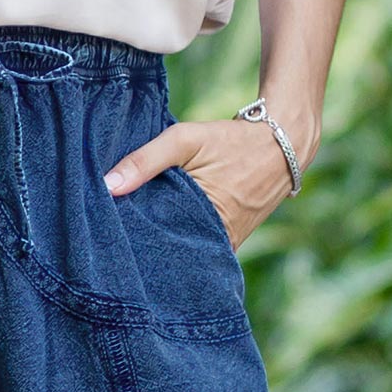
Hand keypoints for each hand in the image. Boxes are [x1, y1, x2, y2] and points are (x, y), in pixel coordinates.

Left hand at [104, 114, 307, 248]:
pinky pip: (201, 244)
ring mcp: (228, 244)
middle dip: (145, 247)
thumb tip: (107, 186)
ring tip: (133, 237)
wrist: (283, 143)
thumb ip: (145, 161)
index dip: (133, 240)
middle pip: (170, 252)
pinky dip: (183, 237)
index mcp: (206, 222)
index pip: (157, 244)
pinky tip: (162, 229)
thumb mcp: (186, 140)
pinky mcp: (232, 239)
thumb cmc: (231, 140)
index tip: (108, 236)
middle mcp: (219, 241)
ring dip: (163, 242)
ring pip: (186, 250)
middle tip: (114, 239)